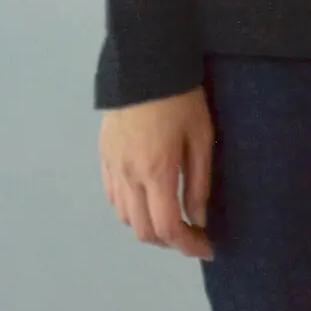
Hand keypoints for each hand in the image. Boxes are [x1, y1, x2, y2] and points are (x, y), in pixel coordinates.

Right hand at [99, 86, 215, 260]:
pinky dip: (130, 208)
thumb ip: (198, 181)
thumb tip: (197, 218)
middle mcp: (129, 176)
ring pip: (125, 217)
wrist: (145, 62)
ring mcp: (112, 166)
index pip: (168, 227)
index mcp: (156, 171)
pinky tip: (148, 198)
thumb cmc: (181, 97)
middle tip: (192, 233)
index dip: (188, 245)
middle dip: (170, 241)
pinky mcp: (104, 156)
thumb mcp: (201, 135)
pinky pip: (113, 197)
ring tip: (172, 216)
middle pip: (143, 230)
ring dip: (149, 226)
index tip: (206, 247)